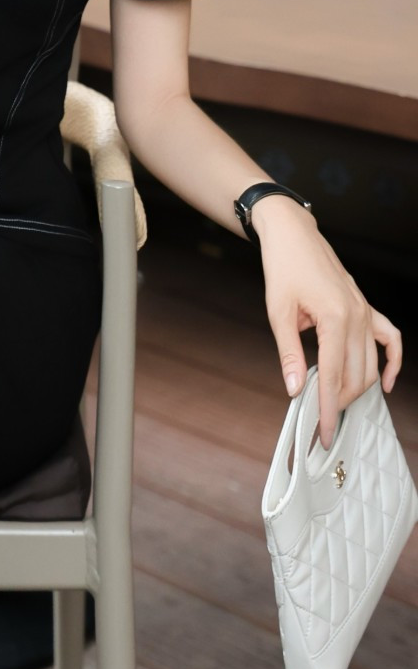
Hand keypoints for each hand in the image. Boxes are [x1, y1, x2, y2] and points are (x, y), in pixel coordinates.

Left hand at [262, 211, 402, 447]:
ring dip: (356, 389)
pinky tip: (385, 383)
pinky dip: (391, 364)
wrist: (294, 236)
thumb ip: (289, 353)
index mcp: (334, 318)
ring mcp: (367, 313)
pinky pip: (391, 341)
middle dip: (339, 404)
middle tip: (320, 421)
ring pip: (371, 365)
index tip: (321, 432)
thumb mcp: (278, 312)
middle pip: (355, 376)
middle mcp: (358, 317)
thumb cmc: (283, 268)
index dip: (327, 408)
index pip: (332, 376)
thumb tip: (294, 389)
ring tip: (335, 406)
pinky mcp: (367, 309)